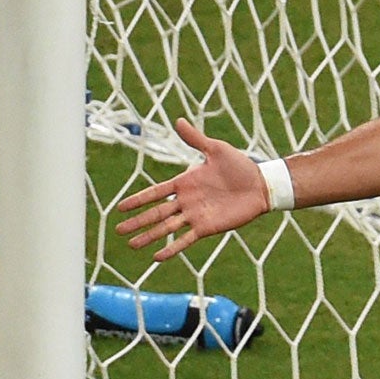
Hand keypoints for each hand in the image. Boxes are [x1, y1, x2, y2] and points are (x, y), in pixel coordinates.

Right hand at [115, 118, 268, 261]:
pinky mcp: (207, 227)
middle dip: (137, 221)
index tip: (120, 207)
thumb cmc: (240, 166)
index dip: (138, 199)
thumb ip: (195, 139)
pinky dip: (172, 249)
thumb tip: (178, 120)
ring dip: (149, 236)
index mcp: (184, 182)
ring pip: (166, 228)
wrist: (261, 185)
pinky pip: (186, 240)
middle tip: (118, 230)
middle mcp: (186, 201)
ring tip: (132, 245)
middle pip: (155, 213)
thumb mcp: (216, 149)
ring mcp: (195, 215)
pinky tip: (157, 258)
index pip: (155, 192)